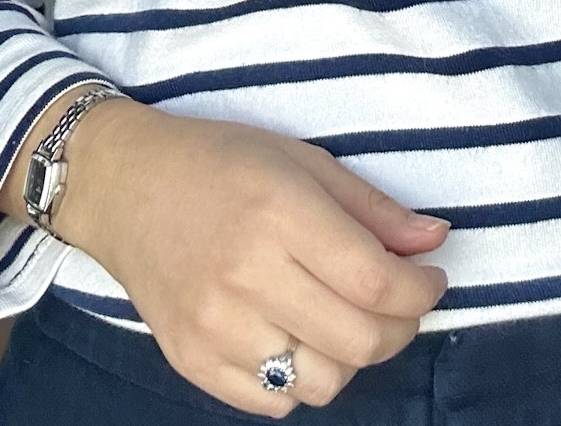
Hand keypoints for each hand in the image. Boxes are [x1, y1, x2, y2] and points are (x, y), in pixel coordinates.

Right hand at [56, 100, 449, 413]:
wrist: (125, 185)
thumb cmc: (220, 162)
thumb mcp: (301, 160)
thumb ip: (372, 207)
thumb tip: (436, 239)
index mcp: (280, 214)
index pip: (377, 284)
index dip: (422, 290)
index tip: (431, 278)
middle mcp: (247, 276)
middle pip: (359, 342)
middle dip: (400, 329)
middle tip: (401, 304)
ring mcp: (215, 327)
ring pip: (323, 383)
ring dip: (351, 358)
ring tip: (345, 320)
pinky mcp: (191, 361)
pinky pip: (273, 403)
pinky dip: (300, 380)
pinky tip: (298, 337)